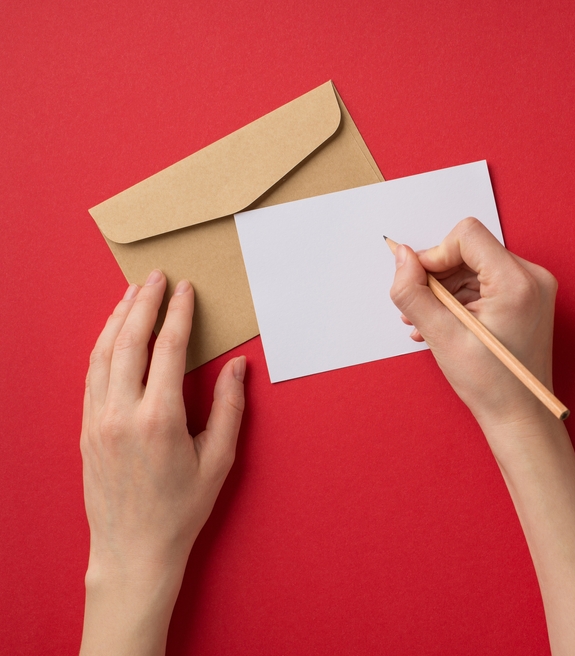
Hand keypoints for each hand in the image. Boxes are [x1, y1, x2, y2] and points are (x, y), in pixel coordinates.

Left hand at [80, 270, 245, 654]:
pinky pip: (91, 375)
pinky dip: (102, 346)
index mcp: (159, 419)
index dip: (179, 315)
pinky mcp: (86, 429)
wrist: (134, 549)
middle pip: (128, 341)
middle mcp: (122, 414)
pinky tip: (112, 333)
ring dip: (118, 318)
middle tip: (158, 278)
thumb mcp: (219, 460)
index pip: (168, 350)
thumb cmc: (182, 509)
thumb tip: (237, 365)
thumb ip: (230, 407)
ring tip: (133, 293)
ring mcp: (97, 420)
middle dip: (144, 303)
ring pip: (102, 353)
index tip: (187, 290)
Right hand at [389, 218, 557, 430]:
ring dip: (446, 289)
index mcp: (517, 281)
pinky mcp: (528, 297)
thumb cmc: (491, 383)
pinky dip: (462, 298)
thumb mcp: (441, 335)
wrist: (520, 415)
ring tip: (426, 322)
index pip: (467, 235)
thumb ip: (413, 291)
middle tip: (417, 308)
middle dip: (438, 276)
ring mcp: (533, 287)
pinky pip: (486, 281)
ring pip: (475, 265)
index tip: (420, 284)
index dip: (435, 255)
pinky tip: (443, 323)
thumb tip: (400, 256)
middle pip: (470, 250)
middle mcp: (532, 276)